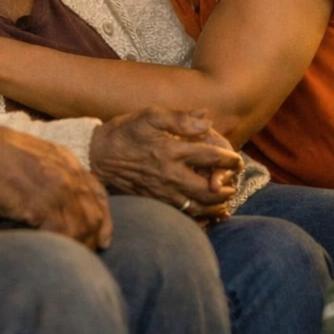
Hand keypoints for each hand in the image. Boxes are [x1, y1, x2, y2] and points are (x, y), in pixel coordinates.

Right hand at [0, 123, 112, 249]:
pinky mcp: (43, 205)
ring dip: (79, 246)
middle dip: (94, 237)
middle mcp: (69, 175)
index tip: (104, 237)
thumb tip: (55, 200)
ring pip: (82, 227)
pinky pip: (62, 234)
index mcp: (69, 161)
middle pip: (95, 214)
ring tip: (71, 260)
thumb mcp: (35, 157)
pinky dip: (61, 247)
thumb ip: (51, 173)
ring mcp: (58, 190)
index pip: (98, 193)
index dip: (105, 218)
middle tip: (88, 254)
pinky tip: (54, 255)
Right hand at [89, 109, 242, 221]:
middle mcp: (170, 175)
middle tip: (234, 182)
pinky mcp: (154, 203)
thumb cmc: (125, 131)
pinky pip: (182, 216)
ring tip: (225, 200)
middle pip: (210, 190)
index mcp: (172, 151)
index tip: (237, 160)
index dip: (230, 160)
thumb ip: (181, 118)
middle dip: (227, 187)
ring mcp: (162, 193)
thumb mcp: (151, 115)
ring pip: (198, 207)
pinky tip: (207, 215)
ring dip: (216, 206)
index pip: (212, 157)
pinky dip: (199, 218)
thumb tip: (208, 120)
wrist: (96, 156)